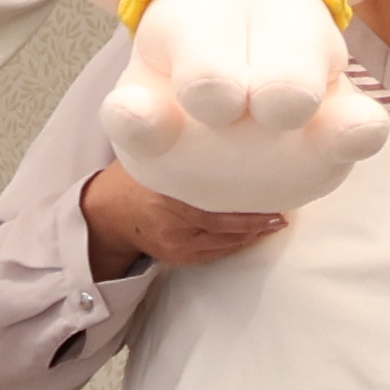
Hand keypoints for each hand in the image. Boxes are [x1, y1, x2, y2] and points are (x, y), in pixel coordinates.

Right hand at [76, 162, 281, 278]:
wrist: (107, 214)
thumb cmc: (134, 178)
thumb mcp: (154, 158)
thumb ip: (184, 153)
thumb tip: (231, 131)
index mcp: (164, 193)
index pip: (213, 205)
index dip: (247, 206)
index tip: (275, 195)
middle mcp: (170, 223)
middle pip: (225, 226)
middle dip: (258, 221)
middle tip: (283, 210)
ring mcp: (174, 245)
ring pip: (225, 242)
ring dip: (253, 232)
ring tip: (275, 219)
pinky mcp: (178, 259)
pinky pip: (216, 253)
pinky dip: (238, 242)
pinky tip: (255, 231)